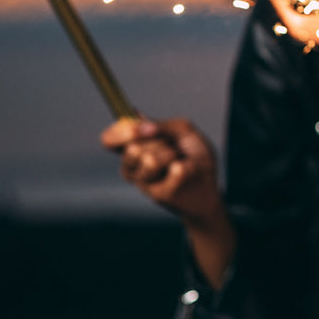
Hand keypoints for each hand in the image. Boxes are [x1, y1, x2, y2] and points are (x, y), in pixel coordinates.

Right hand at [100, 117, 224, 226]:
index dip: (119, 133)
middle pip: (132, 148)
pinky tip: (185, 173)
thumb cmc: (192, 153)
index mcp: (132, 147)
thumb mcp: (180, 129)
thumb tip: (140, 123)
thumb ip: (159, 124)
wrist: (209, 180)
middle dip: (160, 141)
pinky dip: (187, 166)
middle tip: (173, 147)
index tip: (138, 128)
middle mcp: (131, 167)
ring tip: (178, 160)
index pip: (108, 139)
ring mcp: (143, 183)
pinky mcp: (159, 195)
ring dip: (172, 154)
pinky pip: (175, 170)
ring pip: (151, 160)